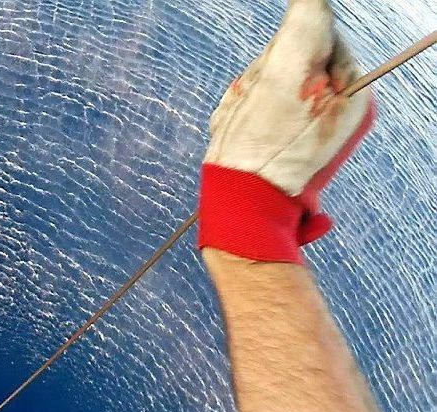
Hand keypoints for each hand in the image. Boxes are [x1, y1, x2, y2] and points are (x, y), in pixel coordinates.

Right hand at [198, 0, 374, 263]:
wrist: (240, 205)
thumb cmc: (262, 149)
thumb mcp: (286, 76)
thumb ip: (306, 24)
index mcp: (352, 90)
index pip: (319, 32)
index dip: (286, 49)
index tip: (272, 80)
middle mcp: (338, 105)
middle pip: (292, 56)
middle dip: (266, 74)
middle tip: (257, 108)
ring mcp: (311, 124)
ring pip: (269, 79)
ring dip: (249, 94)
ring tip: (247, 124)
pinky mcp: (282, 139)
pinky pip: (256, 104)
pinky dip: (241, 112)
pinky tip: (242, 132)